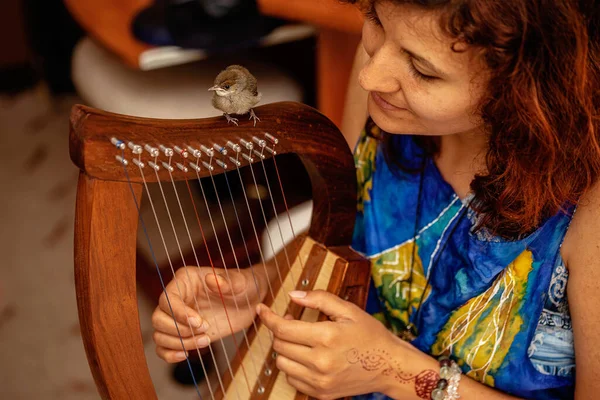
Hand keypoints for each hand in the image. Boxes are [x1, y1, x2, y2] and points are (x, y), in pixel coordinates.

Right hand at [152, 265, 264, 362]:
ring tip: (205, 341)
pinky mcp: (184, 332)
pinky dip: (169, 354)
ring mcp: (178, 316)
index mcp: (185, 280)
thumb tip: (211, 279)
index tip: (200, 323)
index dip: (179, 314)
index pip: (168, 299)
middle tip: (205, 330)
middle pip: (158, 318)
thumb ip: (227, 281)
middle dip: (179, 330)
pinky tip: (186, 354)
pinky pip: (163, 346)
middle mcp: (178, 297)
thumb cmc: (244, 285)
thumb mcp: (240, 282)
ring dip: (179, 343)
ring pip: (160, 334)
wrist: (251, 300)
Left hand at [257, 289, 425, 398]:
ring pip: (282, 364)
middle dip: (280, 331)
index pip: (283, 329)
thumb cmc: (371, 335)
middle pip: (279, 346)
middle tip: (291, 322)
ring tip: (300, 340)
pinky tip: (306, 357)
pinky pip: (292, 379)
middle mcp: (320, 362)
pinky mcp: (321, 393)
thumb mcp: (349, 310)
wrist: (390, 366)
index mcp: (326, 337)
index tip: (261, 309)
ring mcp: (320, 381)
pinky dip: (293, 367)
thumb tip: (294, 294)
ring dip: (284, 349)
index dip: (268, 318)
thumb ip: (320, 299)